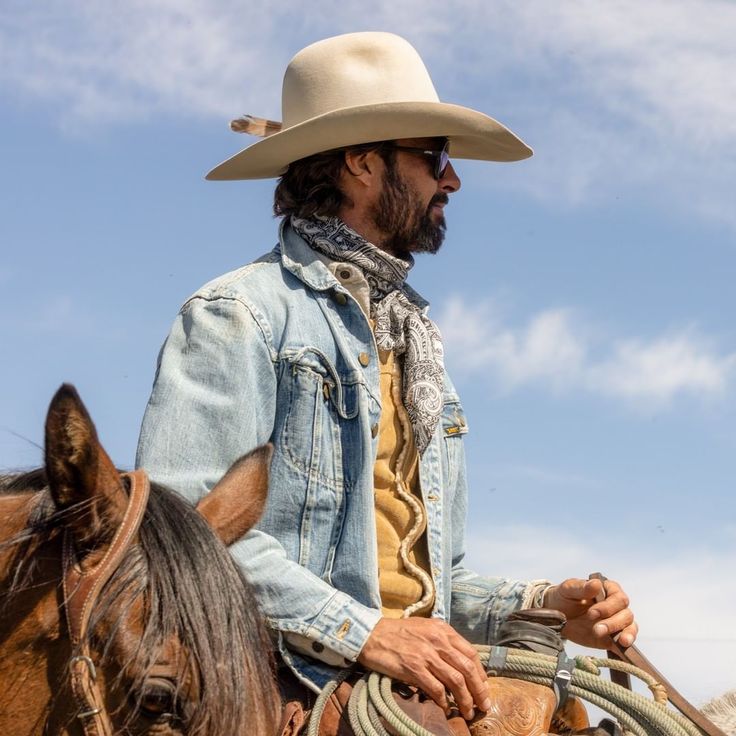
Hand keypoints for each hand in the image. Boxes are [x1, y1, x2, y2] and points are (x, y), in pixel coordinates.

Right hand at [357, 617, 490, 719]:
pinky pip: (436, 689)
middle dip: (479, 690)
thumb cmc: (397, 632)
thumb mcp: (424, 628)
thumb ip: (442, 640)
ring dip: (465, 700)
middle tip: (483, 705)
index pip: (470, 653)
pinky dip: (444, 701)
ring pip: (456, 681)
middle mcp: (437, 641)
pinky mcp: (414, 668)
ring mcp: (426, 655)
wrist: (371, 634)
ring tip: (467, 712)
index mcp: (442, 630)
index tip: (483, 687)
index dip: (480, 673)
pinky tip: (445, 707)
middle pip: (467, 669)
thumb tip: (458, 661)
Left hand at [543, 577, 637, 648]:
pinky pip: (624, 643)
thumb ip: (581, 587)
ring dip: (625, 635)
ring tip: (619, 642)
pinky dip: (626, 648)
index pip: (618, 598)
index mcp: (607, 590)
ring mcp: (616, 623)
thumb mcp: (568, 590)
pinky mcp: (612, 639)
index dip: (608, 606)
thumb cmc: (563, 597)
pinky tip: (623, 652)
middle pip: (626, 614)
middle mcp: (615, 606)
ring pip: (630, 628)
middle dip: (613, 623)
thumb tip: (596, 584)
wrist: (555, 616)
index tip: (592, 613)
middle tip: (597, 630)